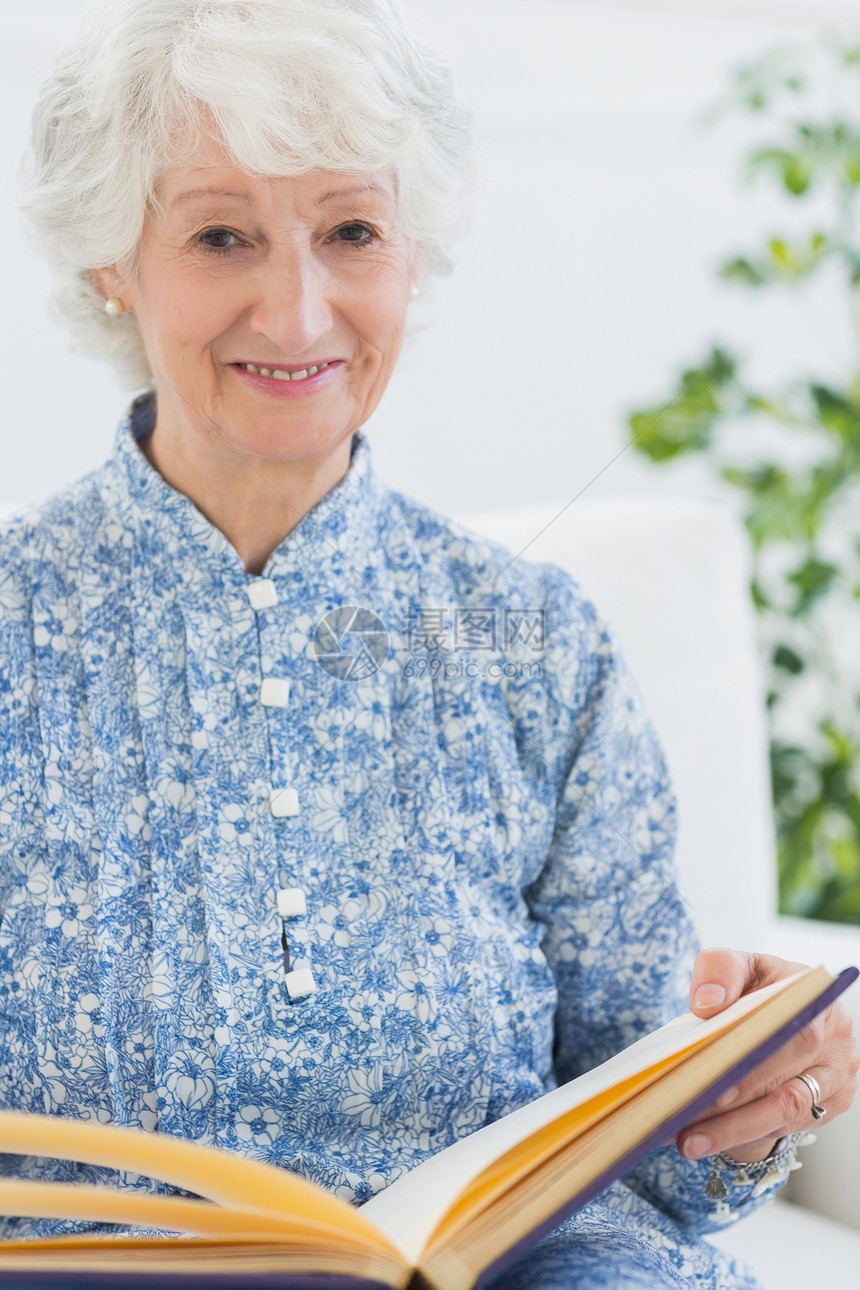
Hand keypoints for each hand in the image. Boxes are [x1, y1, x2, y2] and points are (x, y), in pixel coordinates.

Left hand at [676, 948, 858, 1163]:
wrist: (779, 1008)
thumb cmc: (754, 985)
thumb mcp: (736, 964)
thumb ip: (719, 971)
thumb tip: (707, 1004)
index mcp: (816, 1000)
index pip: (794, 1037)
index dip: (757, 1067)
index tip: (717, 1088)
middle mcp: (836, 1042)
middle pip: (789, 1088)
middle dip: (735, 1112)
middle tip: (687, 1123)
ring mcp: (838, 1078)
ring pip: (786, 1115)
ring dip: (734, 1132)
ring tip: (689, 1142)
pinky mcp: (830, 1106)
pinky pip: (788, 1128)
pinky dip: (745, 1135)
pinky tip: (707, 1137)